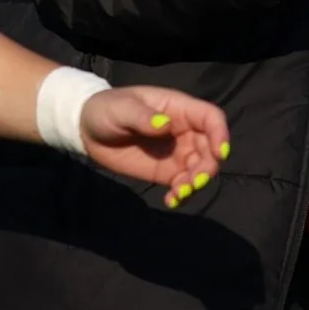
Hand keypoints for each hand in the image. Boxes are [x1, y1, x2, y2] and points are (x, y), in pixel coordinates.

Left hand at [80, 86, 231, 208]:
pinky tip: (171, 200)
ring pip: (200, 169)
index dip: (220, 134)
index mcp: (178, 108)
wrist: (88, 130)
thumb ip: (142, 116)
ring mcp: (177, 152)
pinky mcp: (166, 171)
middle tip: (193, 182)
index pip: (211, 118)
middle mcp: (183, 131)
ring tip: (179, 193)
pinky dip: (182, 194)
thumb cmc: (107, 109)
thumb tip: (164, 124)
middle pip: (210, 148)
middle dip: (208, 167)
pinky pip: (183, 184)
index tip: (219, 153)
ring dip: (196, 183)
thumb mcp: (121, 109)